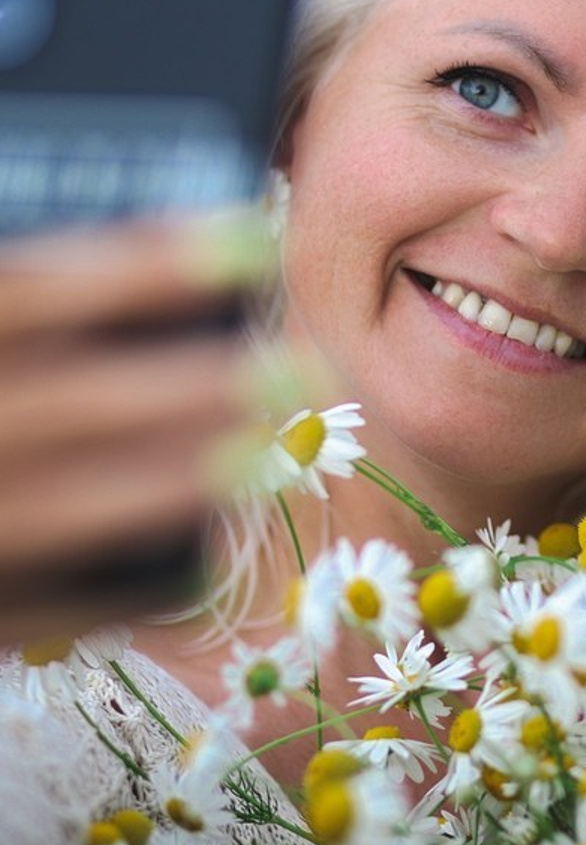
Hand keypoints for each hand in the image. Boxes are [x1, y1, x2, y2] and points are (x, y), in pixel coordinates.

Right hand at [0, 216, 264, 645]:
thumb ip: (13, 282)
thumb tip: (111, 247)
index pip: (32, 291)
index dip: (145, 263)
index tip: (252, 239)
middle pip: (65, 404)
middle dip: (188, 388)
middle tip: (297, 369)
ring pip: (56, 507)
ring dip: (167, 482)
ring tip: (263, 456)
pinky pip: (29, 606)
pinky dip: (109, 591)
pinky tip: (189, 565)